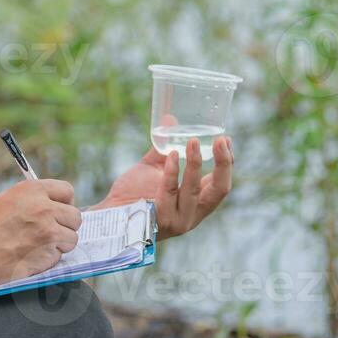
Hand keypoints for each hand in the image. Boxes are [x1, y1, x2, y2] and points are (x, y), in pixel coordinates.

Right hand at [0, 179, 82, 288]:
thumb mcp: (9, 199)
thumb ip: (35, 198)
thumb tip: (56, 203)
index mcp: (33, 190)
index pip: (67, 191)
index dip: (65, 202)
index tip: (60, 210)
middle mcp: (44, 208)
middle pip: (75, 216)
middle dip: (66, 225)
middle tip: (51, 232)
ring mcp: (48, 232)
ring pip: (72, 238)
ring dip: (60, 244)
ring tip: (38, 246)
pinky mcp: (48, 254)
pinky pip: (59, 256)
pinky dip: (49, 259)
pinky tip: (31, 256)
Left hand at [92, 134, 233, 238]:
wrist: (110, 215)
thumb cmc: (133, 194)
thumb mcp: (154, 168)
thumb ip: (164, 147)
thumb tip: (170, 117)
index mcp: (197, 201)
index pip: (222, 183)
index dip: (227, 161)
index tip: (225, 139)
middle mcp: (194, 213)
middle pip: (220, 189)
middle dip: (224, 163)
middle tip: (220, 140)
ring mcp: (179, 219)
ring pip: (195, 190)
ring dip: (196, 163)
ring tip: (193, 141)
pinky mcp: (162, 220)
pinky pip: (170, 192)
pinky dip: (172, 172)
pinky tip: (173, 155)